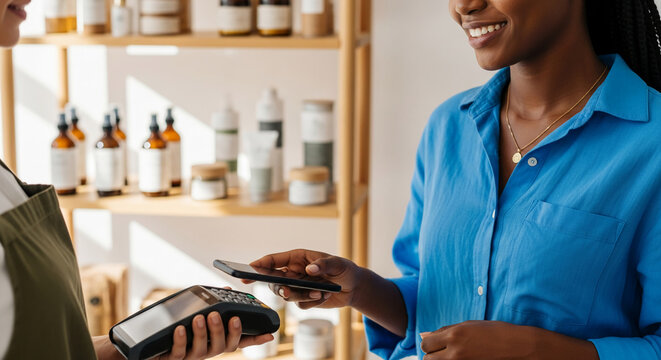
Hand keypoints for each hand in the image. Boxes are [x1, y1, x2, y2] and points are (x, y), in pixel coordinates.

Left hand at [94, 313, 273, 359]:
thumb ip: (208, 304)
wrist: (135, 347)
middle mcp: (203, 351)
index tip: (270, 333)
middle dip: (225, 331)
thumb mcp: (190, 312)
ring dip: (204, 332)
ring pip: (203, 350)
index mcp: (211, 341)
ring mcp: (188, 357)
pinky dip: (181, 339)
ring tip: (201, 317)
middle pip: (223, 346)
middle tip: (224, 316)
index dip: (254, 339)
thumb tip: (226, 289)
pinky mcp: (170, 359)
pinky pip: (179, 352)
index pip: (237, 341)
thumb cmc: (166, 329)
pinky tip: (180, 328)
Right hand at [246, 249, 363, 308]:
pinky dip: (313, 302)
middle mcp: (294, 272)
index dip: (259, 264)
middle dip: (280, 288)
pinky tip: (324, 296)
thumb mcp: (337, 263)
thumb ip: (323, 264)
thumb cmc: (344, 269)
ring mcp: (298, 286)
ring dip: (303, 296)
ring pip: (287, 295)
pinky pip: (301, 304)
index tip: (248, 270)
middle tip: (287, 292)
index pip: (273, 260)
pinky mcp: (304, 299)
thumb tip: (309, 269)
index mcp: (297, 258)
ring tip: (319, 292)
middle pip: (275, 281)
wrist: (354, 287)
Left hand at [420, 320, 597, 359]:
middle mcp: (456, 351)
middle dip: (433, 356)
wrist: (520, 347)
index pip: (426, 344)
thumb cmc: (495, 332)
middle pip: (428, 359)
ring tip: (454, 357)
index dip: (430, 344)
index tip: (438, 345)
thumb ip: (445, 331)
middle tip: (445, 353)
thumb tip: (425, 335)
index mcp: (455, 335)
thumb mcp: (469, 326)